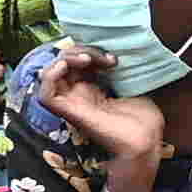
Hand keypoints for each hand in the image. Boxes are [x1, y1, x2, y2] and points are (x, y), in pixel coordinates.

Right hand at [35, 48, 173, 191]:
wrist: (146, 140)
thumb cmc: (143, 118)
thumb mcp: (130, 84)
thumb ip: (116, 70)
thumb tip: (111, 50)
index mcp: (92, 89)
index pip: (76, 62)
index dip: (90, 51)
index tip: (113, 58)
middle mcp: (78, 95)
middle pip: (62, 63)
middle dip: (80, 51)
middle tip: (106, 58)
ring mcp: (72, 104)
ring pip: (49, 74)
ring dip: (65, 58)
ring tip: (86, 59)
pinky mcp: (69, 113)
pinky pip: (45, 95)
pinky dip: (50, 76)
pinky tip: (65, 67)